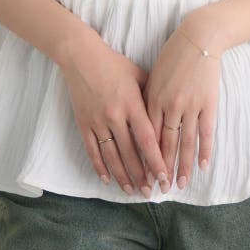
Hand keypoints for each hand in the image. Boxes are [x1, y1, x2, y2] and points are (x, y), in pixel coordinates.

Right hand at [59, 33, 170, 196]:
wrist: (81, 57)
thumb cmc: (114, 64)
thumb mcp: (139, 75)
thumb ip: (152, 96)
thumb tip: (167, 113)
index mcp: (132, 104)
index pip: (147, 140)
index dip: (156, 161)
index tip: (164, 177)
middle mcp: (115, 116)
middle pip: (130, 153)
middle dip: (142, 176)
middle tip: (150, 192)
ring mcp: (97, 121)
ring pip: (111, 156)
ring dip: (123, 176)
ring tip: (132, 191)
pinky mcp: (84, 123)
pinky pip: (92, 150)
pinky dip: (99, 167)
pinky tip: (107, 179)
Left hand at [142, 10, 223, 190]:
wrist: (198, 38)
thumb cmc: (172, 55)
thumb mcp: (153, 76)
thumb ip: (146, 99)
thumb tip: (140, 122)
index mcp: (152, 99)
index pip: (146, 136)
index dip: (145, 158)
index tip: (142, 176)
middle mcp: (170, 105)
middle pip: (164, 144)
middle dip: (161, 169)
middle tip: (159, 189)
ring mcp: (190, 106)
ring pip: (185, 142)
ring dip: (182, 165)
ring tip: (179, 184)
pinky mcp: (208, 103)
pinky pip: (206, 132)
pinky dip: (204, 150)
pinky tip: (203, 165)